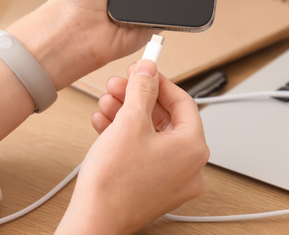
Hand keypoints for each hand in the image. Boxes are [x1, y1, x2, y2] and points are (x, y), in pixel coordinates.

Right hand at [56, 60, 207, 233]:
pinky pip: (145, 153)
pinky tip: (105, 124)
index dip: (160, 82)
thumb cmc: (114, 182)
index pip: (183, 102)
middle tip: (119, 85)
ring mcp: (172, 181)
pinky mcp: (153, 189)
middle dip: (138, 98)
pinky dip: (127, 137)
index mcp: (194, 149)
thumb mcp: (130, 121)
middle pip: (166, 118)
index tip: (144, 70)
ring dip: (128, 115)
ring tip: (106, 103)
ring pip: (152, 136)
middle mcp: (190, 167)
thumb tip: (149, 70)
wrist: (94, 221)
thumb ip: (142, 88)